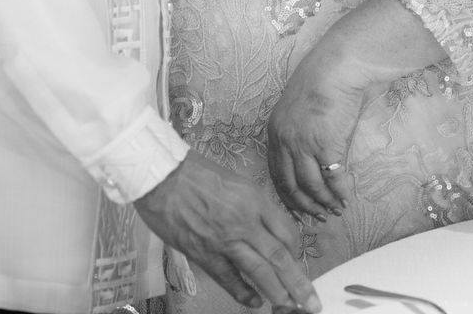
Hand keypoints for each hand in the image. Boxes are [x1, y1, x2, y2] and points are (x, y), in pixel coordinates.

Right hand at [135, 151, 319, 311]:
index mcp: (255, 199)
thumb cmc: (195, 172)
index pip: (287, 232)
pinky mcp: (204, 253)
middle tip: (311, 302)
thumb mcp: (236, 181)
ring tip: (291, 307)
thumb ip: (253, 205)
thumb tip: (265, 229)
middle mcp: (245, 221)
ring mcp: (225, 240)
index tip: (297, 260)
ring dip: (278, 292)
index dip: (296, 251)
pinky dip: (243, 292)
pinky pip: (229, 278)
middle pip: (280, 257)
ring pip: (259, 271)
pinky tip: (255, 302)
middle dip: (298, 283)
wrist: (160, 176)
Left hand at [266, 51, 368, 220]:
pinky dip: (340, 192)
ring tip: (335, 210)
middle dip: (304, 206)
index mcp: (275, 131)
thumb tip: (314, 159)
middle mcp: (284, 141)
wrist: (339, 66)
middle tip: (317, 218)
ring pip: (311, 186)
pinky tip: (347, 198)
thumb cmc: (324, 82)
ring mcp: (303, 144)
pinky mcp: (325, 145)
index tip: (299, 208)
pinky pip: (333, 178)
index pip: (276, 174)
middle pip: (290, 185)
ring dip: (324, 202)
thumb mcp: (301, 110)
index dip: (288, 196)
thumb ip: (302, 135)